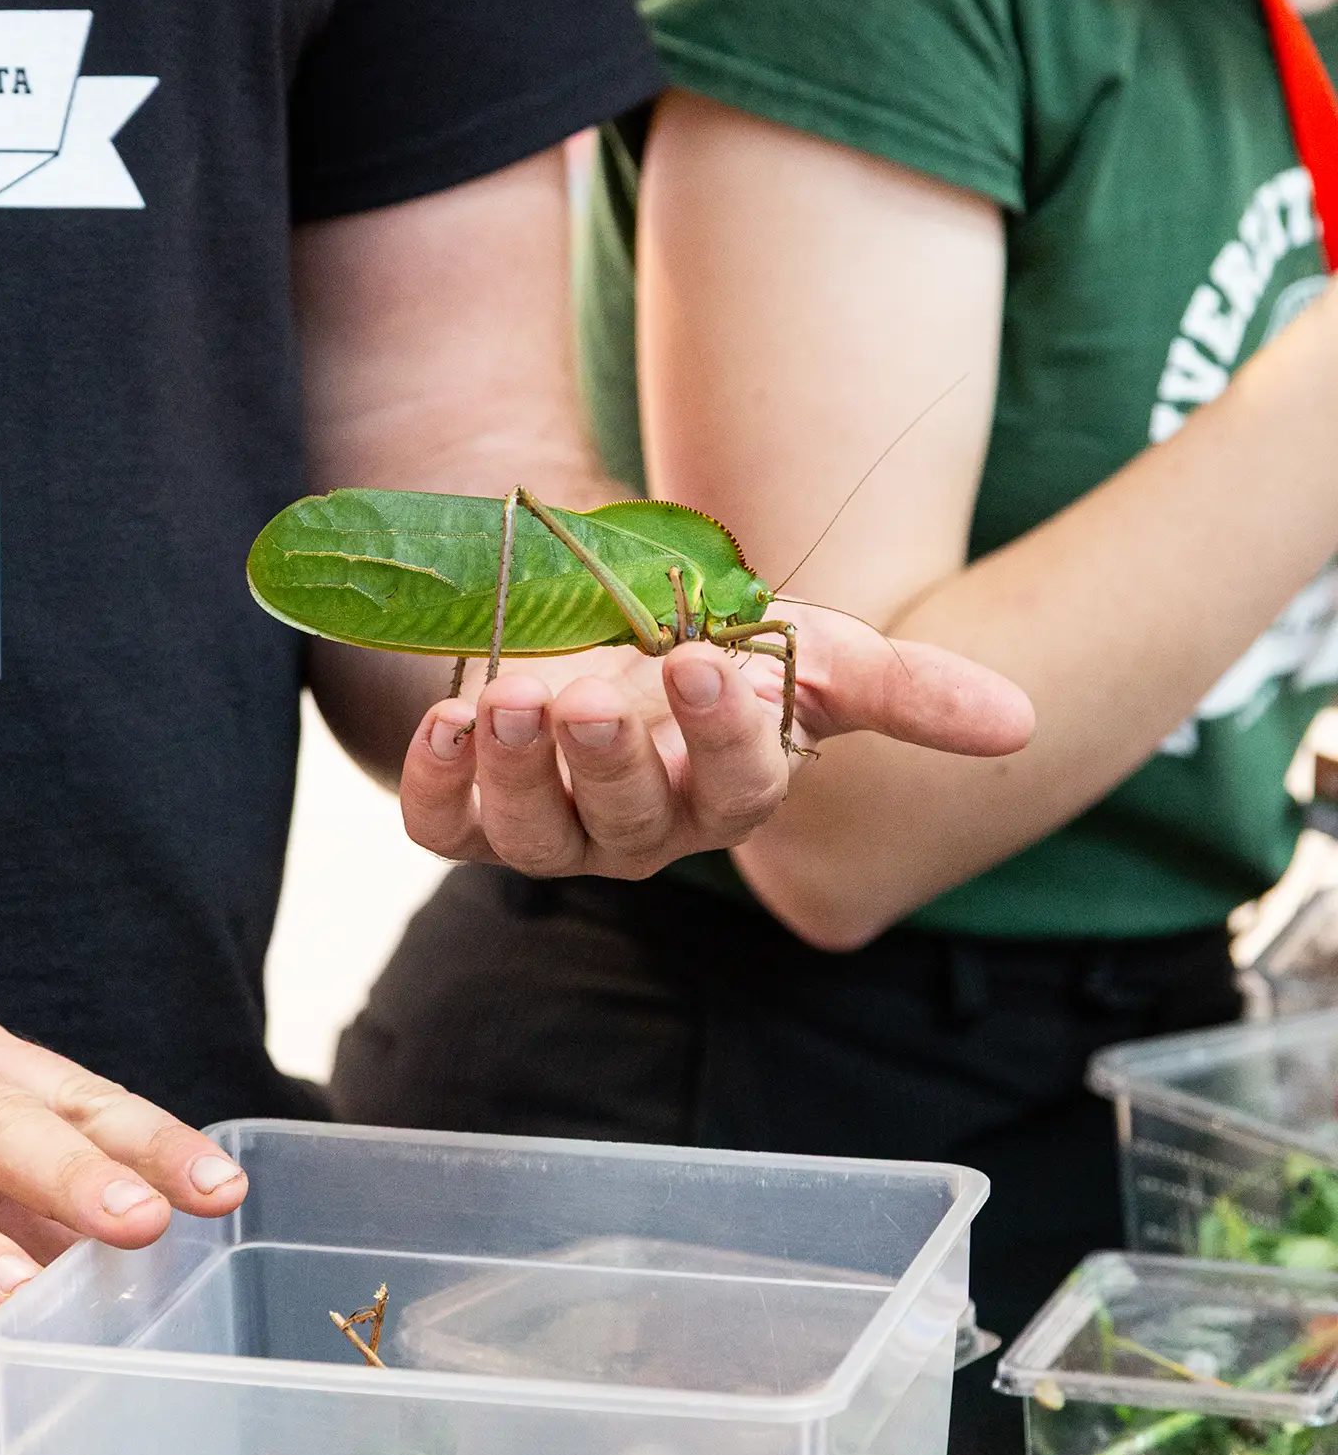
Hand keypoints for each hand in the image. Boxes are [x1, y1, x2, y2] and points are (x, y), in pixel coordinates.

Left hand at [398, 608, 1032, 879]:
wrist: (586, 622)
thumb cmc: (714, 645)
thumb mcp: (810, 649)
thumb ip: (907, 687)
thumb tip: (1019, 722)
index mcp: (729, 796)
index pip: (738, 789)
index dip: (722, 735)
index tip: (706, 662)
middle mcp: (640, 829)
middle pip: (630, 820)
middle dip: (607, 760)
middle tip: (587, 698)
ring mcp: (549, 826)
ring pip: (533, 832)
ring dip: (517, 769)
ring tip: (508, 701)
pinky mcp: (464, 814)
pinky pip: (442, 825)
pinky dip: (436, 781)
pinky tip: (441, 721)